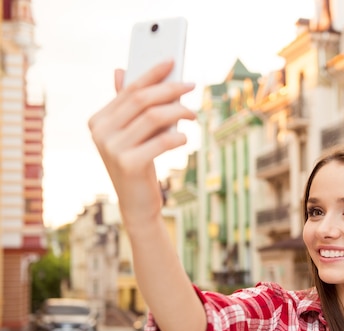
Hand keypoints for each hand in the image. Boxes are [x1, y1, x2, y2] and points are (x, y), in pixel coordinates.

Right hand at [88, 60, 195, 232]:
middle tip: (191, 85)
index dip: (151, 73)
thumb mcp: (132, 134)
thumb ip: (127, 106)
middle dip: (170, 89)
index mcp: (98, 120)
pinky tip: (185, 137)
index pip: (128, 89)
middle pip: (142, 100)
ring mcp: (112, 148)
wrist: (137, 205)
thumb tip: (119, 70)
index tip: (172, 60)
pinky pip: (162, 140)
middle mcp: (101, 132)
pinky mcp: (129, 164)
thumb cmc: (138, 164)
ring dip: (179, 111)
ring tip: (193, 113)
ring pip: (154, 116)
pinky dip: (178, 136)